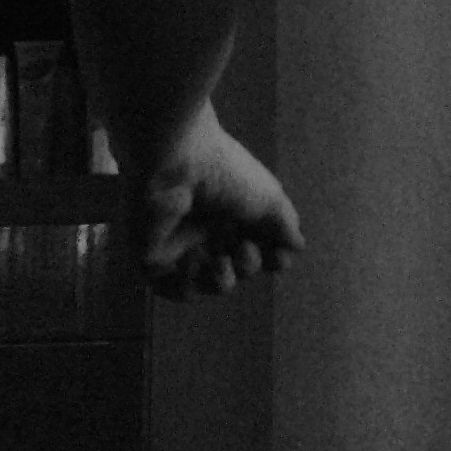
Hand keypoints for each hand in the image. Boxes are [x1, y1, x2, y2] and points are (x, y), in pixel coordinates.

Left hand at [123, 105, 304, 300]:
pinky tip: (194, 266)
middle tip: (244, 248)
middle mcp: (208, 229)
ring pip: (207, 283)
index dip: (272, 258)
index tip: (280, 258)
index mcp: (234, 212)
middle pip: (236, 267)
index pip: (259, 247)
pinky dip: (187, 288)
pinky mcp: (151, 258)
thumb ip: (283, 225)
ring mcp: (179, 245)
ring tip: (221, 263)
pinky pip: (171, 289)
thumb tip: (299, 246)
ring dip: (223, 282)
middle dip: (249, 266)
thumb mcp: (268, 197)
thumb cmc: (224, 172)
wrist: (174, 161)